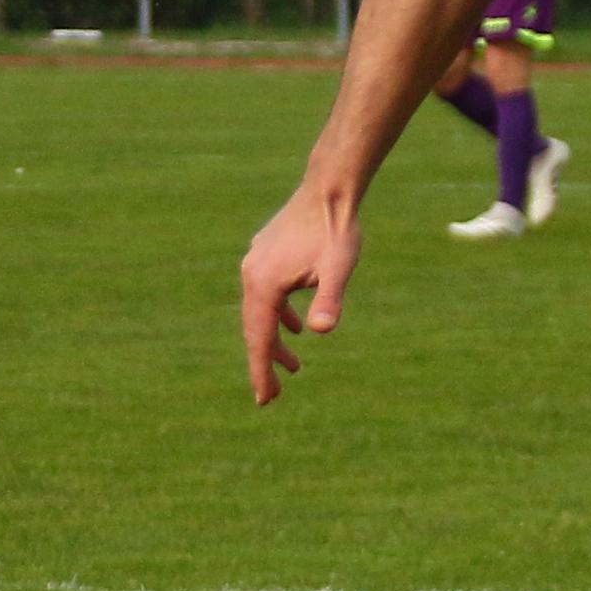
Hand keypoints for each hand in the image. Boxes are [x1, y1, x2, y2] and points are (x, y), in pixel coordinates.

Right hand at [240, 178, 363, 402]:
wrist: (329, 189)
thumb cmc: (336, 229)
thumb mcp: (338, 268)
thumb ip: (329, 299)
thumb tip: (321, 331)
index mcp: (264, 284)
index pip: (259, 339)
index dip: (262, 372)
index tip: (265, 400)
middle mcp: (252, 275)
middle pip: (254, 329)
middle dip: (264, 363)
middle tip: (273, 395)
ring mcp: (256, 263)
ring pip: (260, 312)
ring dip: (274, 340)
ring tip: (294, 366)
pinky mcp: (265, 255)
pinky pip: (266, 295)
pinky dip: (278, 315)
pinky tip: (297, 326)